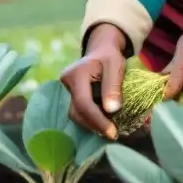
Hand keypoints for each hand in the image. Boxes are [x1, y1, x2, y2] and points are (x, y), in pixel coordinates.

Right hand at [60, 24, 125, 139]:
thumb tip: (112, 110)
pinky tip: (104, 121)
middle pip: (77, 112)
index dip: (97, 120)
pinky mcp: (71, 95)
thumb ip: (113, 87)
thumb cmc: (110, 56)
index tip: (112, 132)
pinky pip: (79, 111)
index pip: (83, 103)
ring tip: (110, 127)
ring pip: (76, 114)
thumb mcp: (116, 66)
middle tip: (113, 133)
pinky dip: (91, 118)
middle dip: (95, 125)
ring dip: (93, 123)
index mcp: (76, 74)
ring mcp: (67, 90)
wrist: (101, 50)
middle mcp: (67, 83)